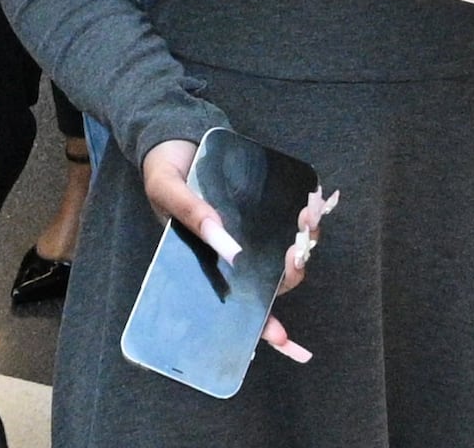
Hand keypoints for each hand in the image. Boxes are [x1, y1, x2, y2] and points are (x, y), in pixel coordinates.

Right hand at [142, 140, 333, 361]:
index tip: (280, 338)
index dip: (258, 323)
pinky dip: (302, 220)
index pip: (234, 303)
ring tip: (307, 219)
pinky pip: (287, 224)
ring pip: (282, 254)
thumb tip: (226, 245)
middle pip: (267, 281)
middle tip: (295, 256)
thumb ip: (191, 214)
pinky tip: (309, 205)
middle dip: (289, 274)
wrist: (176, 136)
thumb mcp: (168, 189)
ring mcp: (248, 233)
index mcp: (205, 262)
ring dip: (302, 244)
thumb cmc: (164, 171)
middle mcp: (230, 253)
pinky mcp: (261, 210)